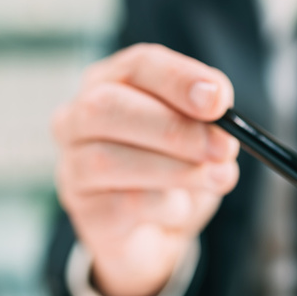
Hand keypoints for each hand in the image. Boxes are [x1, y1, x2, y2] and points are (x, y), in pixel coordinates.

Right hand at [52, 44, 238, 295]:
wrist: (161, 229)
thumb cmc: (177, 171)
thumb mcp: (201, 137)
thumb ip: (207, 120)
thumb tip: (218, 113)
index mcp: (114, 83)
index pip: (139, 66)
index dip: (179, 79)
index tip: (217, 100)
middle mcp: (80, 118)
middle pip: (108, 106)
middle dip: (174, 128)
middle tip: (222, 148)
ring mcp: (74, 166)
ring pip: (109, 158)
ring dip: (177, 170)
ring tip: (217, 179)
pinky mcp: (85, 210)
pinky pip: (121, 204)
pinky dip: (164, 206)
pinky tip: (179, 208)